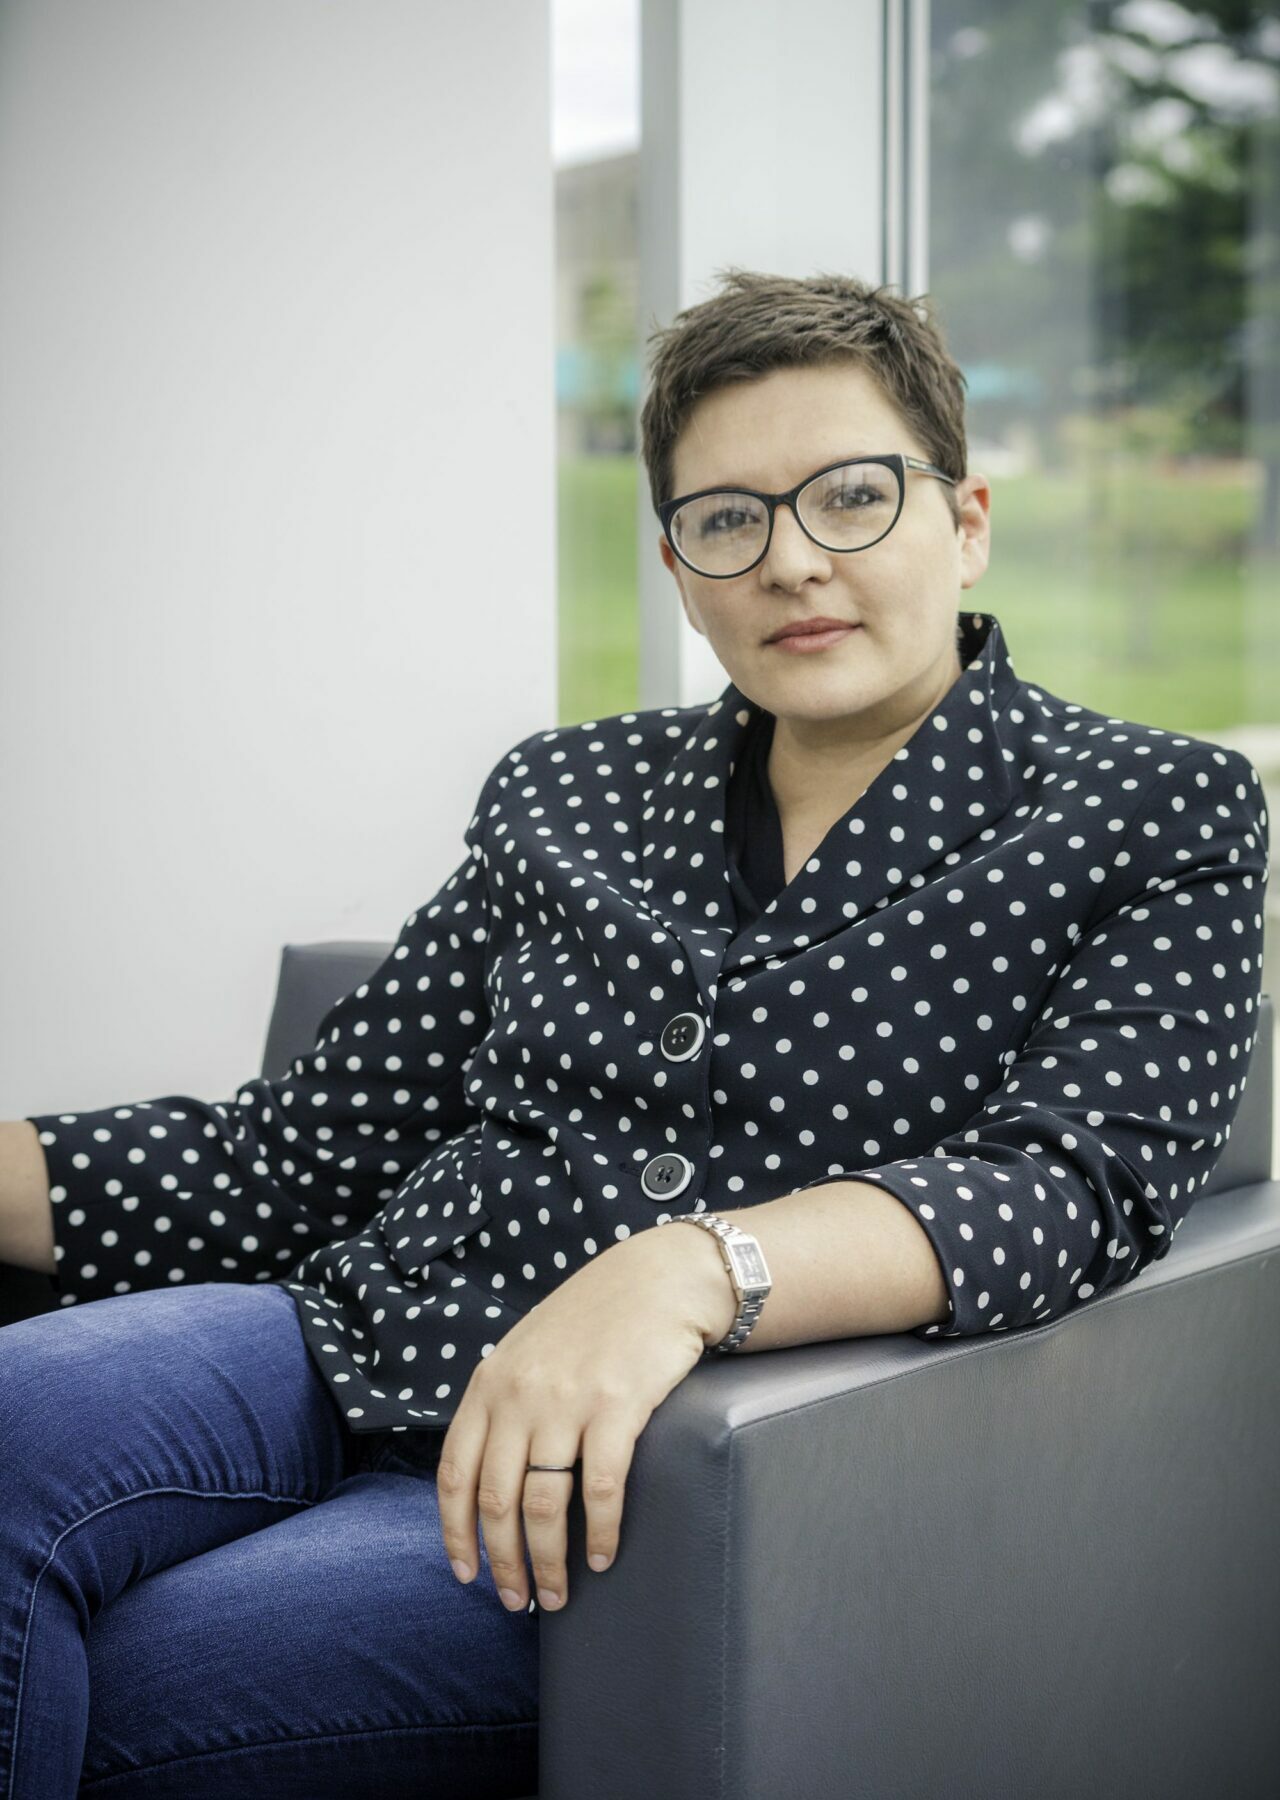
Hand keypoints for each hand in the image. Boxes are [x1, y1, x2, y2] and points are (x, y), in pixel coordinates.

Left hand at [436, 1225, 732, 1613]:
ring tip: (560, 1595)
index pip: (454, 1475)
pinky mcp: (617, 1407)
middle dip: (505, 1563)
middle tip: (519, 1601)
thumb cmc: (596, 1319)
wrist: (658, 1278)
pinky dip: (600, 1534)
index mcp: (490, 1383)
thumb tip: (487, 1474)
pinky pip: (601, 1490)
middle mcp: (519, 1395)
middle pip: (496, 1502)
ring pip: (544, 1507)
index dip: (456, 1535)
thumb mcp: (529, 1350)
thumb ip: (504, 1402)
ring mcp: (566, 1401)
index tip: (466, 1576)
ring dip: (549, 1563)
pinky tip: (604, 1557)